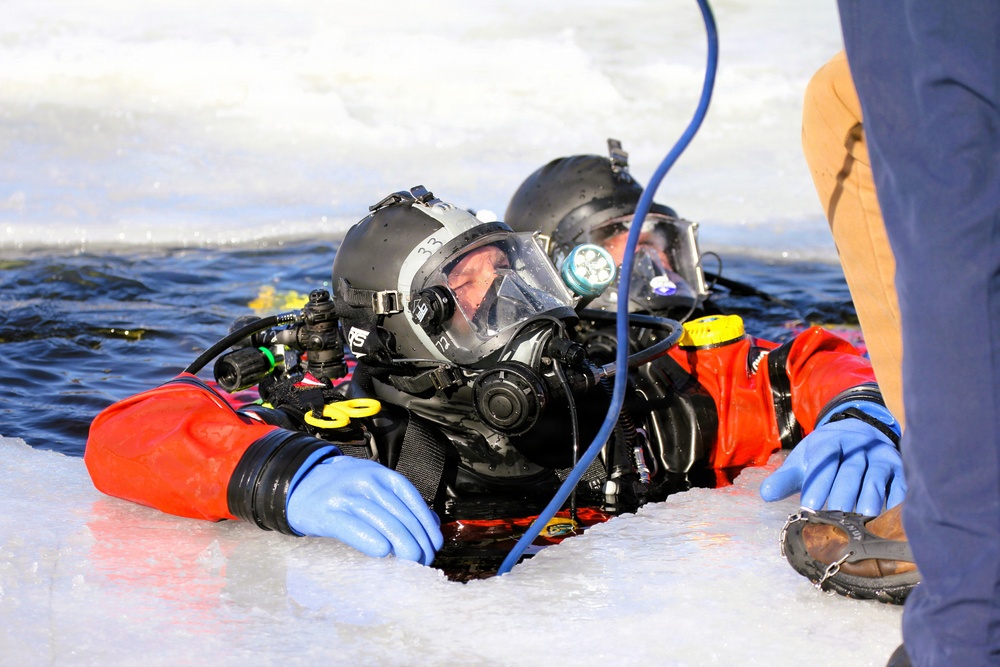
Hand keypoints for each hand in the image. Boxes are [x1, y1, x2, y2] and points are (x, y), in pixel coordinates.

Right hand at [286, 456, 442, 565]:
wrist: (299, 484)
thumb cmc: (343, 490)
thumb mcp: (372, 486)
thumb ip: (399, 502)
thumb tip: (432, 525)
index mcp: (380, 474)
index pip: (411, 499)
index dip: (426, 523)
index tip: (435, 543)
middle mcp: (365, 481)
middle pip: (399, 513)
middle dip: (417, 539)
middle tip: (424, 559)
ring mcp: (345, 495)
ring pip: (381, 520)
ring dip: (401, 543)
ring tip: (412, 561)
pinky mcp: (327, 512)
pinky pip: (352, 527)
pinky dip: (369, 539)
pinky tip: (382, 552)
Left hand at [760, 402, 904, 515]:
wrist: (858, 437)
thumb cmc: (824, 458)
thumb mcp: (802, 463)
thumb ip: (784, 479)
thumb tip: (765, 495)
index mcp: (830, 441)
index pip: (824, 458)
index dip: (818, 481)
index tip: (809, 505)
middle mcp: (858, 446)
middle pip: (850, 471)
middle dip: (843, 495)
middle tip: (835, 517)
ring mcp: (881, 456)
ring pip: (875, 478)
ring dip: (870, 498)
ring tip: (861, 519)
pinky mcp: (899, 469)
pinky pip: (900, 485)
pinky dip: (896, 501)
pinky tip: (888, 518)